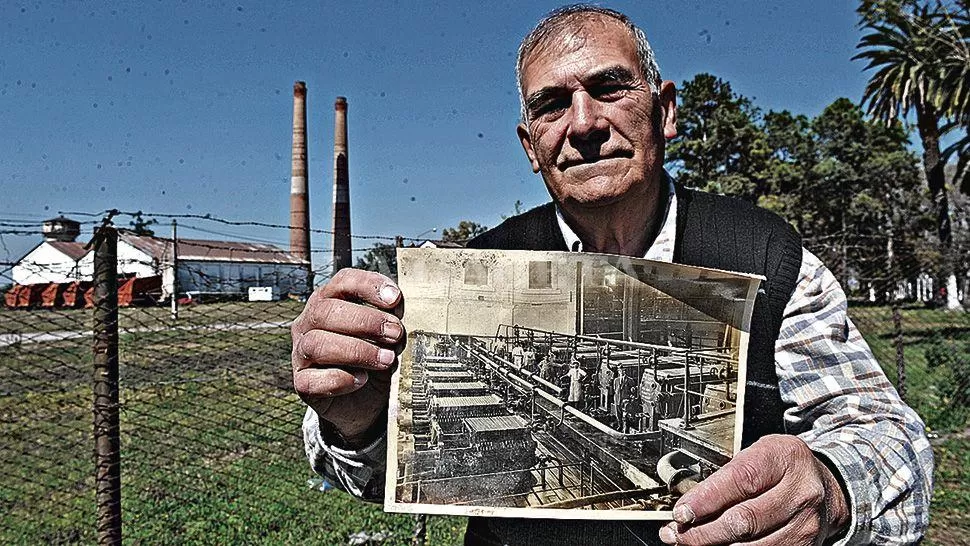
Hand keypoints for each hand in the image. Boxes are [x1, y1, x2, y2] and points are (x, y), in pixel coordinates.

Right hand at [291, 268, 404, 447]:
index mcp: (330, 301)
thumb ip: (391, 321)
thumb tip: (403, 313)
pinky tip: (362, 379)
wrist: (367, 402)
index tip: (395, 299)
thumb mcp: (387, 336)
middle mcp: (309, 323)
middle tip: (395, 333)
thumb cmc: (376, 359)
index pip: (343, 281)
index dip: (368, 285)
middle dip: (366, 321)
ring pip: (317, 344)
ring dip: (357, 350)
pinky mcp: (302, 383)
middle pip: (326, 311)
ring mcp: (301, 353)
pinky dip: (340, 379)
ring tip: (386, 359)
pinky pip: (312, 379)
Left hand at [659, 435, 848, 544]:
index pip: (740, 480)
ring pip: (752, 544)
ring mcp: (805, 523)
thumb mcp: (759, 454)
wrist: (825, 487)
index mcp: (785, 458)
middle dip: (703, 531)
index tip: (682, 511)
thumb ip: (729, 474)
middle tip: (676, 533)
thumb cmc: (783, 467)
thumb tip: (690, 502)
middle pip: (744, 519)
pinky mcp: (805, 545)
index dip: (706, 499)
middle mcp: (800, 492)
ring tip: (689, 542)